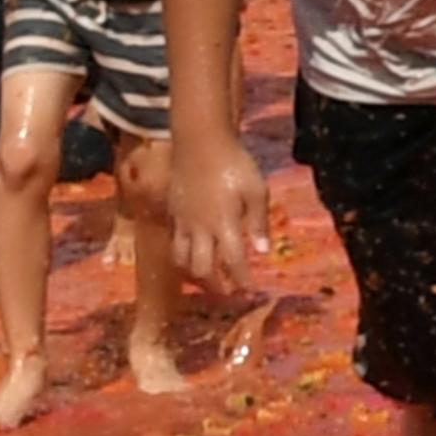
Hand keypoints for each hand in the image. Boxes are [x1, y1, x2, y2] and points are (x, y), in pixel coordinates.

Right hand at [173, 141, 271, 299]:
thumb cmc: (234, 163)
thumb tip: (263, 251)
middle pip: (202, 269)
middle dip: (215, 286)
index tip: (250, 291)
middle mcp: (199, 228)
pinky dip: (181, 255)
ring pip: (180, 260)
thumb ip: (259, 222)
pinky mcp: (172, 213)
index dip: (241, 280)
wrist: (200, 141)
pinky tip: (192, 255)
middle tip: (227, 293)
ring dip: (194, 276)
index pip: (233, 262)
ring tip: (207, 281)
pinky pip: (172, 242)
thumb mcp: (256, 190)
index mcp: (224, 223)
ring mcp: (182, 221)